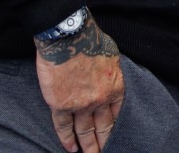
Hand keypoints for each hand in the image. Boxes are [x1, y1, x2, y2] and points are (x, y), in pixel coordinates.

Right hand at [35, 16, 124, 151]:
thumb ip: (112, 70)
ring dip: (88, 146)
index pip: (118, 113)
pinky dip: (67, 140)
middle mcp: (100, 99)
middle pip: (104, 127)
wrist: (69, 37)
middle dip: (104, 142)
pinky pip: (64, 127)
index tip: (117, 135)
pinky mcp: (60, 105)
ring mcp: (80, 105)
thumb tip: (112, 75)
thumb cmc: (90, 39)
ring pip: (85, 131)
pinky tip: (71, 150)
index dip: (116, 126)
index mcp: (114, 86)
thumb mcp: (112, 54)